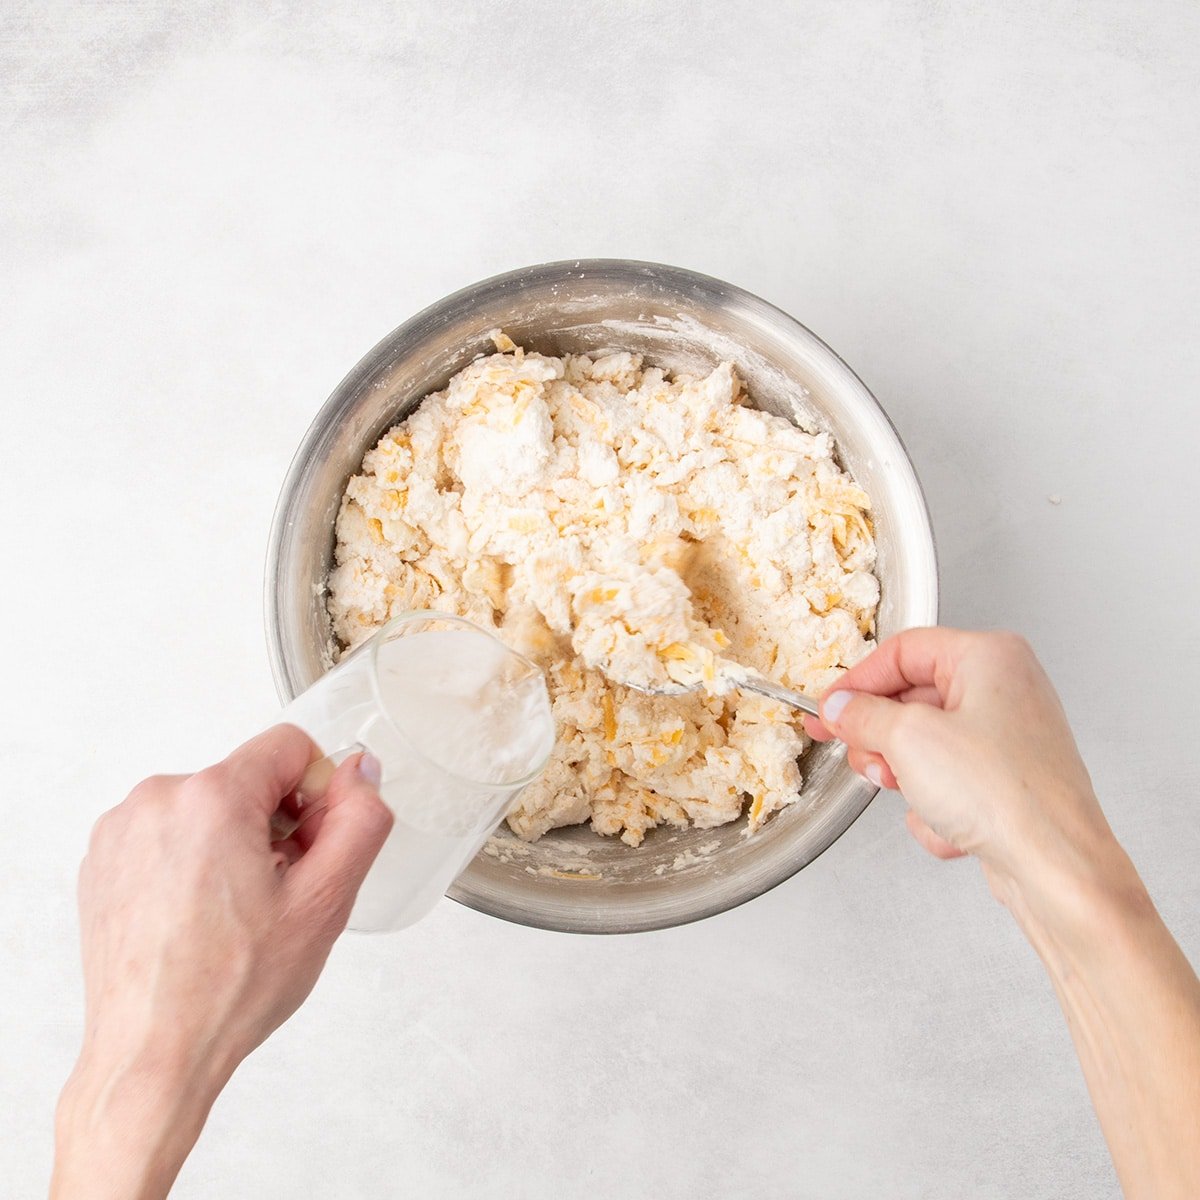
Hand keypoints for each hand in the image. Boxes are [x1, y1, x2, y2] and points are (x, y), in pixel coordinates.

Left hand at [52, 725, 392, 1199]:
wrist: (152, 1055)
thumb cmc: (230, 989)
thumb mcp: (327, 901)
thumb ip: (360, 820)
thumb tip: (359, 771)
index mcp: (212, 797)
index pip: (291, 748)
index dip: (318, 796)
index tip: (311, 850)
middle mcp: (157, 800)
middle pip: (249, 778)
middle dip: (276, 824)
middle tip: (279, 893)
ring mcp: (122, 831)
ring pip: (210, 807)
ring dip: (234, 844)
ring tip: (236, 912)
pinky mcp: (103, 861)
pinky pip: (170, 834)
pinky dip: (193, 862)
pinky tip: (200, 918)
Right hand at [804, 628, 1119, 902]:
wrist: (1056, 867)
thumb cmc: (1006, 795)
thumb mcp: (908, 739)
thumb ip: (862, 714)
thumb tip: (841, 706)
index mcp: (989, 657)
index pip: (901, 651)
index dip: (856, 682)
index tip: (828, 709)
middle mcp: (1006, 689)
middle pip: (911, 699)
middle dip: (882, 738)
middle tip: (865, 758)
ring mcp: (1009, 737)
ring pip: (925, 745)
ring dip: (907, 777)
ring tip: (915, 796)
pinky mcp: (1007, 780)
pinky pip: (948, 783)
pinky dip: (938, 807)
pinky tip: (952, 825)